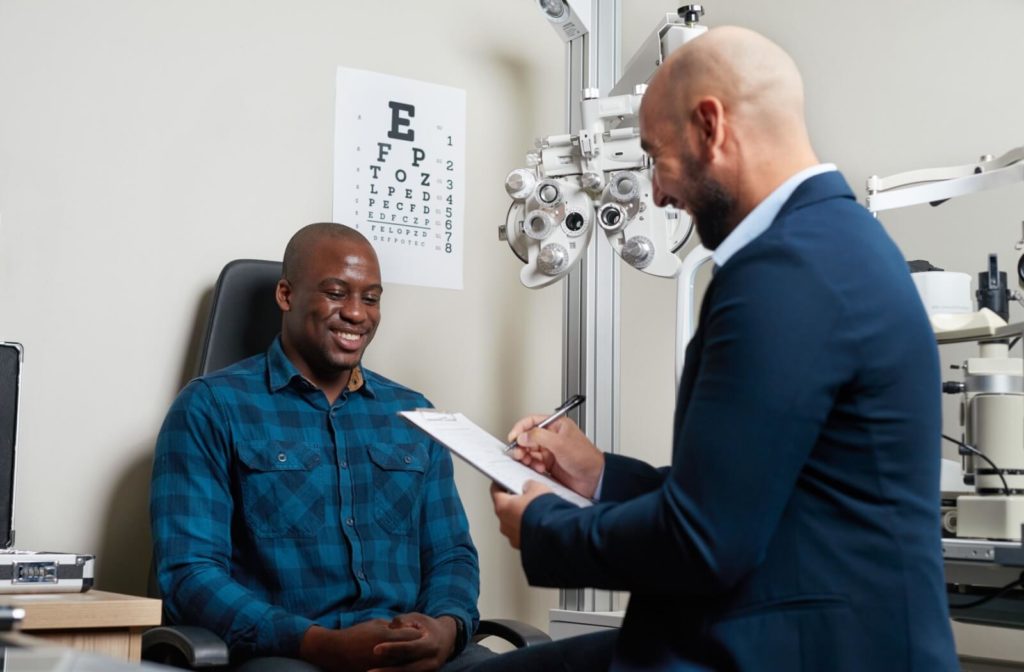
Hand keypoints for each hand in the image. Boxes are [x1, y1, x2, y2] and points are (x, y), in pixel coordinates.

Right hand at [299, 620, 421, 671]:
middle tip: (421, 642)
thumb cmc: (357, 633)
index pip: (413, 635)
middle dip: (418, 645)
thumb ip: (394, 626)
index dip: (418, 631)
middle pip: (412, 651)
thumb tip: (410, 628)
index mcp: (387, 637)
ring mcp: (383, 666)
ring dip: (411, 657)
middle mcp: (387, 654)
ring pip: (406, 664)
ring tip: (411, 652)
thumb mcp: (376, 624)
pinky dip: (399, 666)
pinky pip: (395, 671)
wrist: (335, 652)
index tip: (421, 630)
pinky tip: (400, 662)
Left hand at [369, 613, 456, 671]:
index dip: (392, 648)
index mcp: (430, 645)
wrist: (447, 639)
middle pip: (407, 669)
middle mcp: (431, 661)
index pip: (409, 648)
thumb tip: (389, 627)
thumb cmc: (427, 626)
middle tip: (368, 671)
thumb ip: (402, 621)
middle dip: (387, 671)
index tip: (375, 649)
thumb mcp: (417, 618)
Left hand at [490, 480, 551, 548]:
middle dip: (515, 502)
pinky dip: (530, 528)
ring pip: (514, 523)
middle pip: (505, 509)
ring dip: (522, 517)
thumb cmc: (542, 512)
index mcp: (502, 507)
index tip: (503, 482)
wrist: (555, 534)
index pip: (495, 492)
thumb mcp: (538, 489)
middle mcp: (504, 524)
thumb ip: (530, 486)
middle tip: (526, 496)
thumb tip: (529, 487)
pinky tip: (541, 523)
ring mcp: (513, 537)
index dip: (500, 484)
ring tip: (537, 511)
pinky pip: (524, 534)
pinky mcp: (524, 546)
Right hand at [507, 414, 603, 498]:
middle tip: (519, 452)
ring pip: (529, 451)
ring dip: (525, 456)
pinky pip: (534, 462)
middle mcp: (552, 437)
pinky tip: (537, 467)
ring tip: (526, 460)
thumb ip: (539, 436)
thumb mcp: (560, 443)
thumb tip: (522, 436)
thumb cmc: (586, 458)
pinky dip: (532, 465)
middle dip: (521, 445)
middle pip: (528, 437)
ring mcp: (550, 451)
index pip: (532, 421)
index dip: (520, 428)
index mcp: (556, 426)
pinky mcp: (549, 464)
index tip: (513, 437)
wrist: (594, 479)